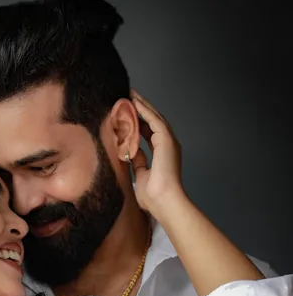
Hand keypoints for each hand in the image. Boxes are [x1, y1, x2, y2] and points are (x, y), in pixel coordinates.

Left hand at [130, 90, 185, 216]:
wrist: (163, 201)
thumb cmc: (153, 196)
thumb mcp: (141, 174)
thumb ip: (137, 161)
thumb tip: (129, 152)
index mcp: (162, 153)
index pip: (147, 133)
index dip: (137, 122)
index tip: (126, 114)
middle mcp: (167, 145)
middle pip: (151, 121)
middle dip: (139, 109)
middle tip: (127, 97)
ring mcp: (168, 141)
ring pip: (153, 117)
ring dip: (141, 105)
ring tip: (129, 94)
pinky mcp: (166, 140)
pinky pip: (153, 120)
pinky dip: (144, 110)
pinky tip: (134, 102)